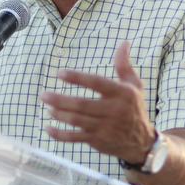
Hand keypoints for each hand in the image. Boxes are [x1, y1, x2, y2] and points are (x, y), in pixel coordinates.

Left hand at [41, 41, 154, 163]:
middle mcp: (113, 110)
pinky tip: (48, 128)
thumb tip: (124, 42)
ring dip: (59, 114)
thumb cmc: (134, 109)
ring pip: (77, 120)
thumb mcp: (134, 86)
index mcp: (121, 94)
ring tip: (48, 107)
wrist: (141, 142)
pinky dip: (60, 134)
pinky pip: (75, 138)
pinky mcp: (97, 140)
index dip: (77, 78)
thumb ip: (124, 65)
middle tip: (43, 95)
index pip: (96, 83)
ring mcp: (104, 127)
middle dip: (60, 100)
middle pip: (82, 104)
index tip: (59, 73)